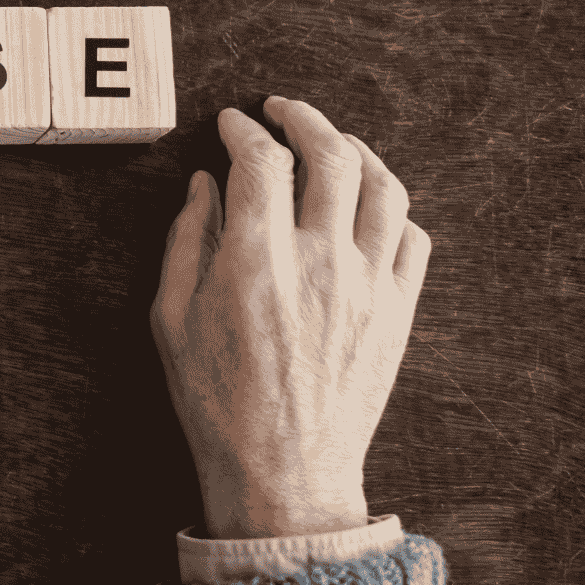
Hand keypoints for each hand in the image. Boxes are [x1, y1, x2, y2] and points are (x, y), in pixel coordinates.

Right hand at [150, 97, 430, 539]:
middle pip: (331, 155)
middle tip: (282, 111)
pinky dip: (392, 207)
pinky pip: (413, 238)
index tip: (232, 124)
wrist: (283, 474)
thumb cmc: (216, 404)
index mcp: (256, 264)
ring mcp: (368, 287)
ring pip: (383, 186)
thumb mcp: (171, 320)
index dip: (244, 130)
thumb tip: (205, 186)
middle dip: (304, 118)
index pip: (261, 162)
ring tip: (334, 143)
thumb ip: (186, 243)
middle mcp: (320, 263)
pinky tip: (367, 204)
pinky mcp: (399, 313)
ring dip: (357, 150)